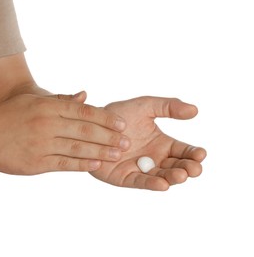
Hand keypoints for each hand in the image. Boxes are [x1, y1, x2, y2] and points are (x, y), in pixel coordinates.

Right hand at [0, 94, 129, 174]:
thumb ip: (60, 100)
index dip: (105, 118)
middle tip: (127, 141)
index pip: (82, 111)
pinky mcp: (36, 164)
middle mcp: (46, 124)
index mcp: (47, 107)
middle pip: (84, 130)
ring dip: (101, 151)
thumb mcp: (32, 101)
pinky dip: (82, 165)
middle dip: (109, 136)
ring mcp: (41, 145)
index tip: (121, 123)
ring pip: (78, 148)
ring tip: (118, 153)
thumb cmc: (8, 116)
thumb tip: (85, 95)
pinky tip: (96, 164)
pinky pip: (64, 164)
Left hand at [90, 96, 206, 190]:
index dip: (194, 153)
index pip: (183, 151)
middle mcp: (154, 158)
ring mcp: (140, 169)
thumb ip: (168, 106)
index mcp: (162, 143)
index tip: (201, 153)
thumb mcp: (145, 106)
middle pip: (176, 166)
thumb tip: (195, 110)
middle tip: (195, 168)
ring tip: (181, 175)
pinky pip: (140, 182)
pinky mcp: (125, 177)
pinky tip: (162, 184)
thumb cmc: (118, 115)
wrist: (90, 124)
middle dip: (187, 168)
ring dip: (173, 177)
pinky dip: (151, 184)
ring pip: (161, 176)